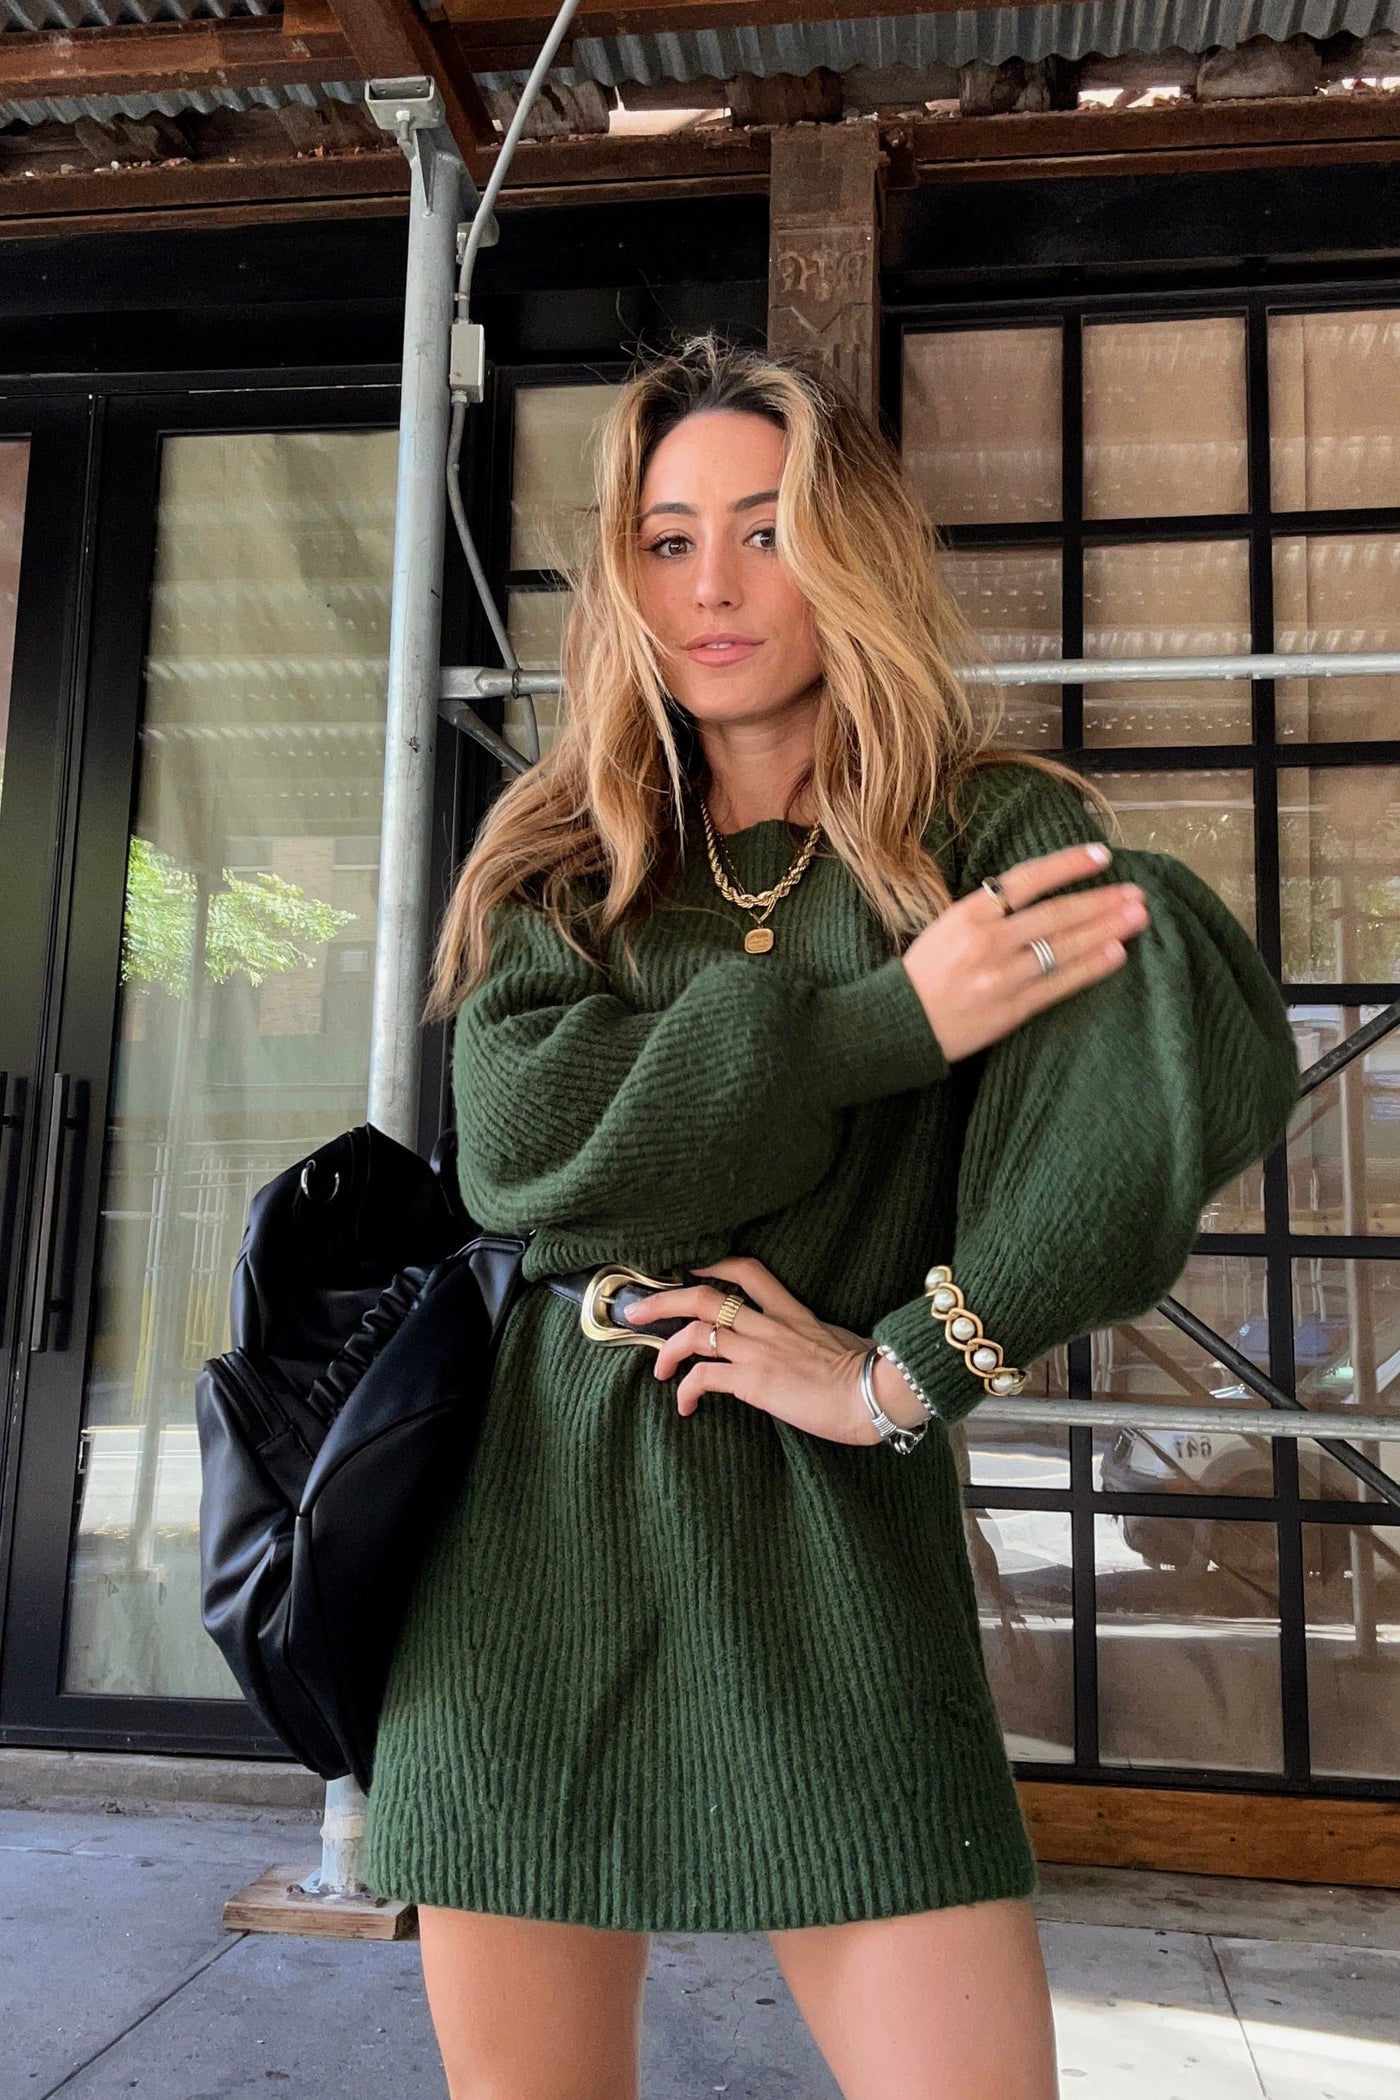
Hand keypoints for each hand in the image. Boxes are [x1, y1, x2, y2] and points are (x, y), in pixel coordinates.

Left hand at [619, 1253, 890, 1445]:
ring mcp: (759, 1350)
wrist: (875, 1394)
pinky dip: (686, 1390)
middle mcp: (769, 1324)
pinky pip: (704, 1376)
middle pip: (704, 1295)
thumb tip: (804, 1351)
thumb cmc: (869, 1375)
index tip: (690, 1269)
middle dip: (663, 1300)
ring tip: (658, 1369)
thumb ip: (812, 1340)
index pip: (748, 1270)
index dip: (713, 1264)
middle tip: (638, 1312)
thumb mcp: (838, 1342)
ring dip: (666, 1349)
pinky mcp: (754, 1380)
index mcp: (792, 1312)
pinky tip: (685, 1405)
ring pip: (695, 1333)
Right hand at [900, 840, 1149, 1063]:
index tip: (1102, 856)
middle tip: (1137, 894)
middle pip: (1055, 914)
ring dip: (1105, 931)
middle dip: (1101, 902)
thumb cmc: (924, 972)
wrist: (897, 1024)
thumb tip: (1043, 894)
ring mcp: (999, 977)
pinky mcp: (1009, 1010)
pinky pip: (1057, 984)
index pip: (1027, 879)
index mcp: (967, 913)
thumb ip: (991, 910)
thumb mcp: (948, 926)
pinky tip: (1115, 955)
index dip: (1068, 865)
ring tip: (1137, 919)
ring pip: (1062, 948)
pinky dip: (1089, 968)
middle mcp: (986, 941)